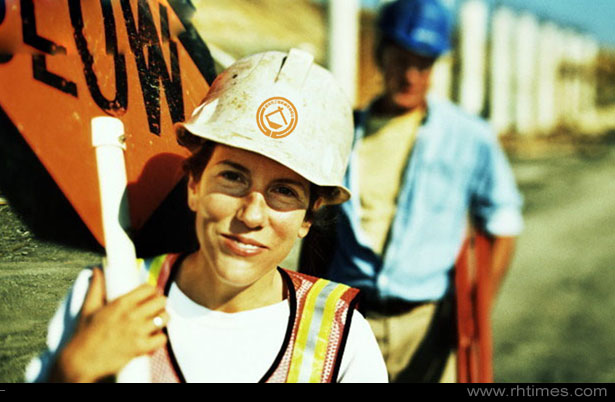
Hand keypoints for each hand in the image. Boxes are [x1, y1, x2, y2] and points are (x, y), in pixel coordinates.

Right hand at [50, 268, 168, 381]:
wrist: (80, 361)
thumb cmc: (84, 335)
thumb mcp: (89, 308)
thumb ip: (96, 288)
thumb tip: (97, 270)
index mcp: (120, 303)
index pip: (148, 288)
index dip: (151, 291)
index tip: (149, 296)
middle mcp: (131, 315)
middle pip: (161, 301)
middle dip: (159, 304)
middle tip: (154, 310)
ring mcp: (137, 331)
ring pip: (164, 318)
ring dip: (162, 320)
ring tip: (155, 323)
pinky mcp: (140, 348)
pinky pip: (161, 339)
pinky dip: (159, 339)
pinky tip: (152, 338)